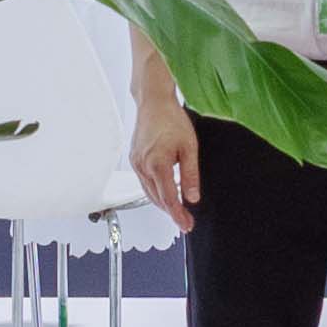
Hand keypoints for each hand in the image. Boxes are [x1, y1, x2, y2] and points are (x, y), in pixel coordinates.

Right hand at [131, 74, 200, 224]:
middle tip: (186, 220)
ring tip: (177, 210)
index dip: (178, 215)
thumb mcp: (190, 147)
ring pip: (149, 192)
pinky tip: (165, 191)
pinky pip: (144, 182)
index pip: (168, 198)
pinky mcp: (134, 159)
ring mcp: (136, 163)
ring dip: (163, 203)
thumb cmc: (171, 119)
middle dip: (171, 212)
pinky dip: (155, 191)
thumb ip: (191, 175)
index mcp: (157, 163)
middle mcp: (143, 165)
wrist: (154, 102)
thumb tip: (193, 197)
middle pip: (157, 199)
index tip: (186, 225)